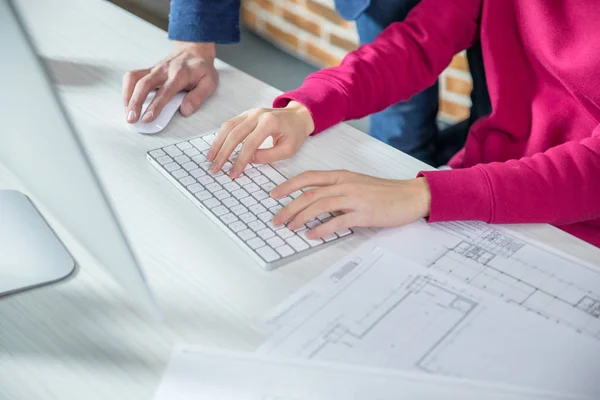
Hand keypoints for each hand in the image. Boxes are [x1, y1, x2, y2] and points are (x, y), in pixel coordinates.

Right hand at [122, 42, 218, 122]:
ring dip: (127, 95)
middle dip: (135, 102)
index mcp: (179, 74)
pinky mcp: (148, 70)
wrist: (193, 50)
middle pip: (144, 84)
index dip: (155, 106)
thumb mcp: (209, 82)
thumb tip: (185, 110)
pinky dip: (127, 89)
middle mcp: (164, 70)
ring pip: (133, 78)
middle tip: (131, 119)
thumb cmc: (201, 68)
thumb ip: (198, 97)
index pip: (164, 91)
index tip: (147, 118)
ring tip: (127, 112)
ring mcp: (154, 69)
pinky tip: (128, 102)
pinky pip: (132, 77)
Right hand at [207, 101, 314, 178]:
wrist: (298, 116)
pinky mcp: (246, 114)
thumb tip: (248, 160)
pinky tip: (217, 148)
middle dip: (223, 153)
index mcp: (269, 123)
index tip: (233, 173)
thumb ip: (268, 156)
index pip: (250, 144)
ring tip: (211, 158)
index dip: (240, 160)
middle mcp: (257, 115)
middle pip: (234, 134)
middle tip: (215, 168)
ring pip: (228, 127)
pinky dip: (221, 136)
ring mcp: (250, 112)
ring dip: (218, 143)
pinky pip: (230, 124)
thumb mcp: (288, 149)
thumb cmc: (295, 133)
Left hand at [270, 171, 430, 238]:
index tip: (274, 194)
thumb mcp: (357, 185)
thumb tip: (315, 205)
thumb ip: (337, 191)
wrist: (410, 196)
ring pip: (319, 205)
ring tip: (290, 227)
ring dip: (301, 217)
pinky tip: (312, 235)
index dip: (288, 185)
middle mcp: (345, 184)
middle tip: (277, 219)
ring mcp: (354, 198)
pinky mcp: (364, 213)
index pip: (309, 178)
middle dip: (289, 207)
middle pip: (309, 194)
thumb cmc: (384, 192)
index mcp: (342, 176)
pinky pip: (337, 221)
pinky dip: (322, 229)